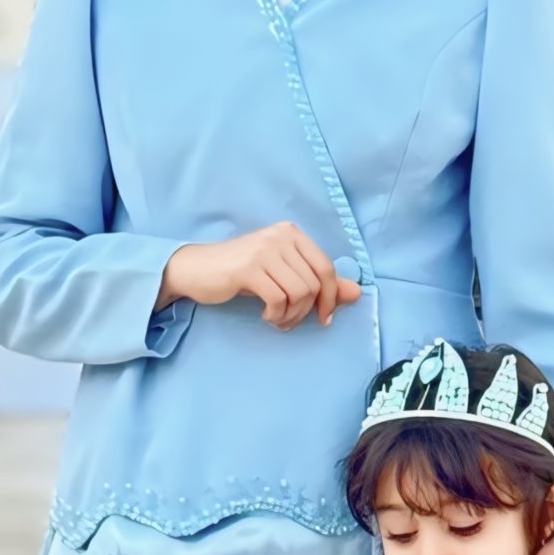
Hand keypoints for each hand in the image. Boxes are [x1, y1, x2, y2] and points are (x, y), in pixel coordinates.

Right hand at [158, 223, 360, 331]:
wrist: (196, 270)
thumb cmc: (241, 273)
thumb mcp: (282, 275)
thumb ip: (319, 282)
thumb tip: (356, 294)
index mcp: (292, 233)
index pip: (327, 268)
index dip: (330, 298)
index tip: (324, 317)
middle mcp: (280, 236)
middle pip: (315, 283)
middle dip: (307, 311)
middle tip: (290, 321)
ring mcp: (264, 250)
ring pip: (300, 293)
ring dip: (291, 316)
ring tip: (277, 319)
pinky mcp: (248, 268)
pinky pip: (279, 299)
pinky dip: (276, 315)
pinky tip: (265, 315)